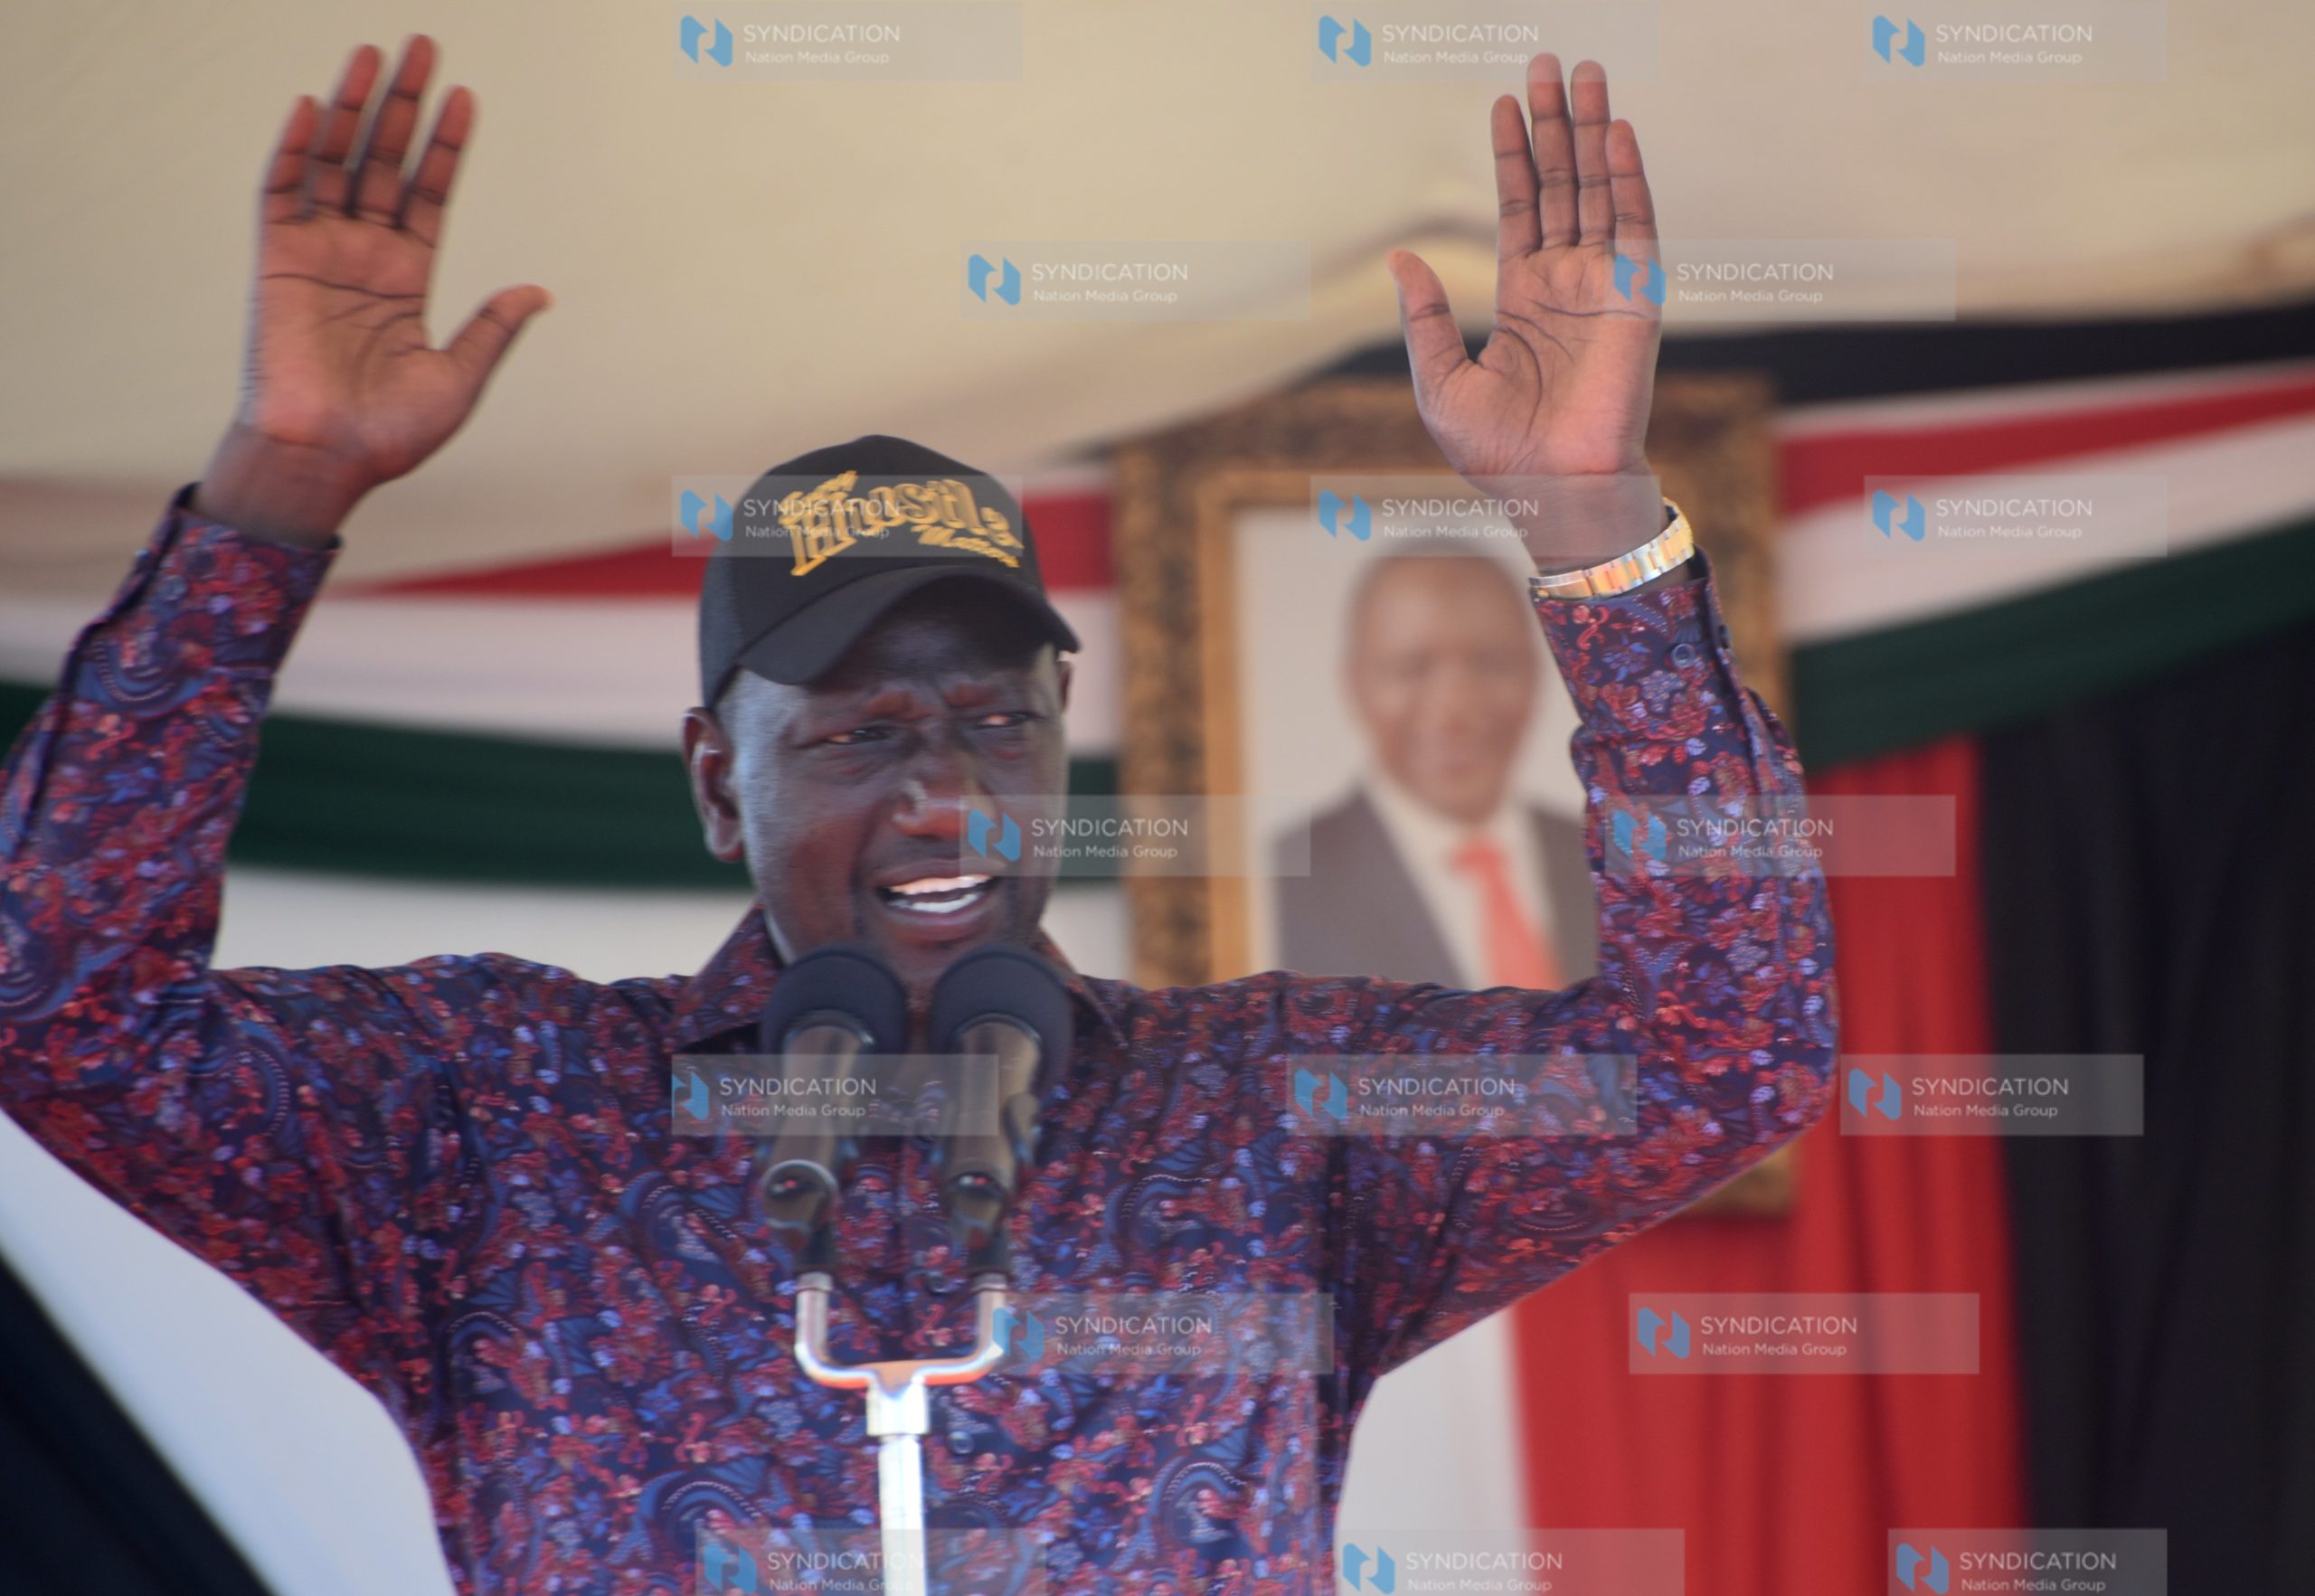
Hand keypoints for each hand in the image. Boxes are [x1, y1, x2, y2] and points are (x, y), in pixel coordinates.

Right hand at [196, 37, 549, 546]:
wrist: (327, 460)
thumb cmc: (388, 435)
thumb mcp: (460, 379)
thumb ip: (493, 329)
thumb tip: (540, 290)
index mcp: (408, 279)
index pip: (430, 194)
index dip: (446, 146)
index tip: (465, 97)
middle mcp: (364, 255)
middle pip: (386, 162)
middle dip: (404, 105)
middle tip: (422, 46)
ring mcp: (321, 252)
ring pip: (339, 163)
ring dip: (355, 108)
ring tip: (373, 54)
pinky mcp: (279, 261)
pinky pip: (283, 193)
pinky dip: (296, 149)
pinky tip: (315, 106)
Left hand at [1387, 54, 1663, 565]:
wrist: (1551, 492)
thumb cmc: (1496, 454)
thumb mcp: (1438, 382)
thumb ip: (1423, 317)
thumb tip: (1401, 256)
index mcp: (1522, 297)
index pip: (1519, 207)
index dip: (1513, 155)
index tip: (1506, 101)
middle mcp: (1566, 282)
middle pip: (1559, 184)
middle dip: (1555, 123)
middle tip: (1550, 61)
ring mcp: (1602, 286)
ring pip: (1596, 191)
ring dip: (1592, 132)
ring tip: (1585, 73)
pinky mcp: (1635, 299)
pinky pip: (1633, 226)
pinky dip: (1625, 177)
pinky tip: (1615, 133)